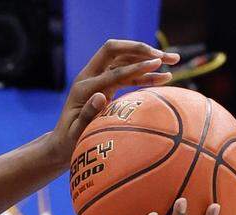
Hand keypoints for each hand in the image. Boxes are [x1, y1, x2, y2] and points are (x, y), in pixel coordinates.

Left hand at [47, 39, 178, 166]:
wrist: (61, 143)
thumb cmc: (69, 142)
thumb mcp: (76, 133)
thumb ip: (87, 115)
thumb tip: (100, 96)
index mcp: (83, 88)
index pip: (113, 71)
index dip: (136, 67)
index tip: (157, 64)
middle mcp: (89, 78)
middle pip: (116, 51)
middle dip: (141, 49)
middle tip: (166, 57)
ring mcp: (97, 79)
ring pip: (124, 59)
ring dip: (147, 57)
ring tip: (174, 60)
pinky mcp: (105, 84)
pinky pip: (127, 74)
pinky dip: (144, 74)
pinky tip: (164, 77)